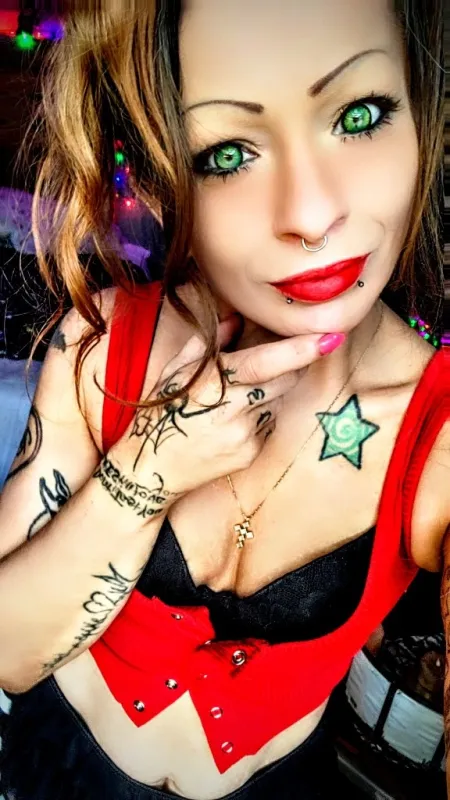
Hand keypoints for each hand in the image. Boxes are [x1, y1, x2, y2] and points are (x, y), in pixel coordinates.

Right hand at [110, 317, 344, 496]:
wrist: (150, 471)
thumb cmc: (160, 413)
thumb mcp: (174, 370)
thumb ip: (209, 341)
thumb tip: (236, 317)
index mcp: (210, 382)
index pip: (266, 361)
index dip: (301, 349)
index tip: (331, 336)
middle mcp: (232, 409)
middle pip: (285, 380)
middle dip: (286, 367)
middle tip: (265, 365)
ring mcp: (244, 434)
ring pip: (277, 401)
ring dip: (268, 394)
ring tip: (233, 402)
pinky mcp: (250, 453)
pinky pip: (268, 424)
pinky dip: (259, 417)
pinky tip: (231, 424)